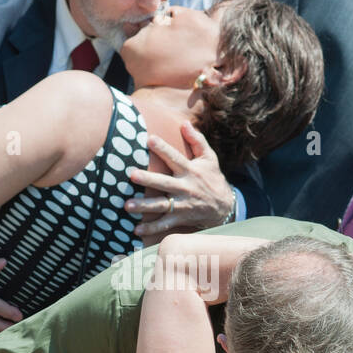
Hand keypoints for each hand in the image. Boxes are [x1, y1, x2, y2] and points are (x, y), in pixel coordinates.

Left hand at [128, 122, 233, 245]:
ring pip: (161, 205)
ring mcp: (182, 204)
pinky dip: (151, 229)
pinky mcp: (181, 218)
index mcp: (190, 170)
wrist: (225, 207)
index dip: (163, 148)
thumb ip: (197, 140)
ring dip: (144, 206)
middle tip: (131, 175)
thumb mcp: (209, 158)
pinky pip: (164, 224)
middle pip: (164, 183)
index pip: (175, 157)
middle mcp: (185, 187)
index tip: (149, 139)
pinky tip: (136, 230)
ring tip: (127, 206)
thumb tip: (185, 123)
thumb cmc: (212, 178)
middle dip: (148, 179)